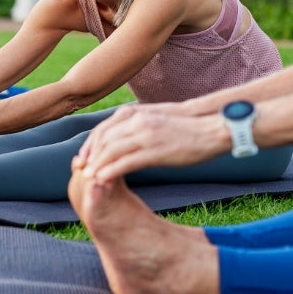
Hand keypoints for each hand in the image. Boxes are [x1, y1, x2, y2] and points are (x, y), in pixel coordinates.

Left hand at [79, 107, 225, 183]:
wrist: (210, 129)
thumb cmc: (184, 127)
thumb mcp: (154, 119)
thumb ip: (135, 125)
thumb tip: (122, 136)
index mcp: (134, 114)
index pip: (103, 129)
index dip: (90, 143)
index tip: (84, 156)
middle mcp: (136, 122)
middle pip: (103, 140)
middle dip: (90, 155)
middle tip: (82, 169)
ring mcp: (145, 136)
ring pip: (110, 151)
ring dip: (97, 165)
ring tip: (89, 177)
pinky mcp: (155, 151)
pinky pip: (126, 162)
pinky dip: (111, 171)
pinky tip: (104, 179)